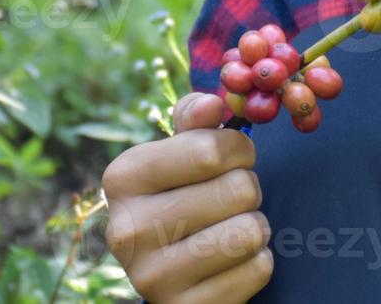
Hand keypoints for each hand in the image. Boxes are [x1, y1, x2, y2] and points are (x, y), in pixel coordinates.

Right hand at [102, 93, 273, 302]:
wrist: (174, 273)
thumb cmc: (183, 194)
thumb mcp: (181, 151)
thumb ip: (196, 120)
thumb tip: (213, 104)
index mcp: (122, 178)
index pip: (210, 150)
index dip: (239, 148)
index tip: (235, 156)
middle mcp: (126, 230)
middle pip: (238, 189)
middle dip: (248, 188)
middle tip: (232, 198)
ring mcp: (152, 277)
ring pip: (250, 230)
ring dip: (256, 225)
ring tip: (232, 227)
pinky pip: (257, 269)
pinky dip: (257, 262)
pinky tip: (232, 263)